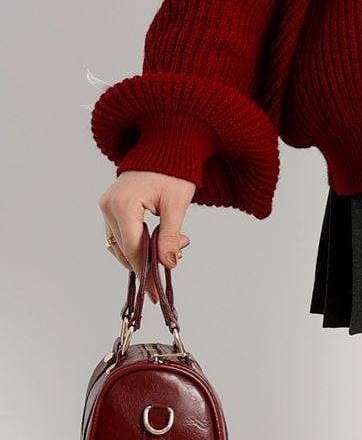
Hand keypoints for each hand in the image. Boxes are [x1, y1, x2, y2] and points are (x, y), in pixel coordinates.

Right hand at [98, 172, 193, 304]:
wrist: (165, 145)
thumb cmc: (173, 170)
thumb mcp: (176, 205)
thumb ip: (170, 236)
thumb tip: (168, 264)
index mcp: (123, 204)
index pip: (133, 249)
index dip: (145, 273)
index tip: (154, 293)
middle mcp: (108, 206)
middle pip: (124, 250)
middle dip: (148, 262)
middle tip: (173, 263)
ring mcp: (107, 206)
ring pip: (120, 245)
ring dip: (143, 253)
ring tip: (174, 246)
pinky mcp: (110, 207)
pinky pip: (120, 235)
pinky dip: (137, 243)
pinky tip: (158, 240)